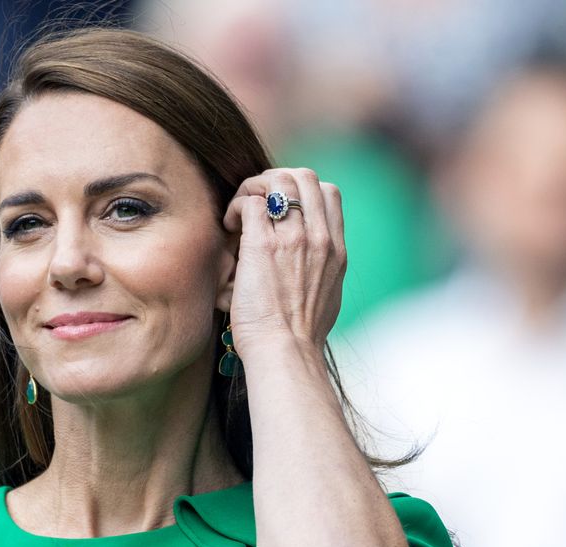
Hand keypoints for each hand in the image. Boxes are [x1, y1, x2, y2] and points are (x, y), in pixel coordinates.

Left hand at [222, 168, 346, 350]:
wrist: (286, 351)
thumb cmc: (299, 336)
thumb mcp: (327, 295)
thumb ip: (321, 269)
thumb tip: (309, 262)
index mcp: (336, 249)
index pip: (328, 192)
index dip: (300, 190)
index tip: (279, 210)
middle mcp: (319, 237)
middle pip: (304, 176)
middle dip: (274, 180)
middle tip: (254, 204)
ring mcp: (293, 238)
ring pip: (277, 180)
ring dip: (253, 189)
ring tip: (240, 215)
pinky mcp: (263, 245)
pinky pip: (251, 202)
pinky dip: (237, 206)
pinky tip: (230, 226)